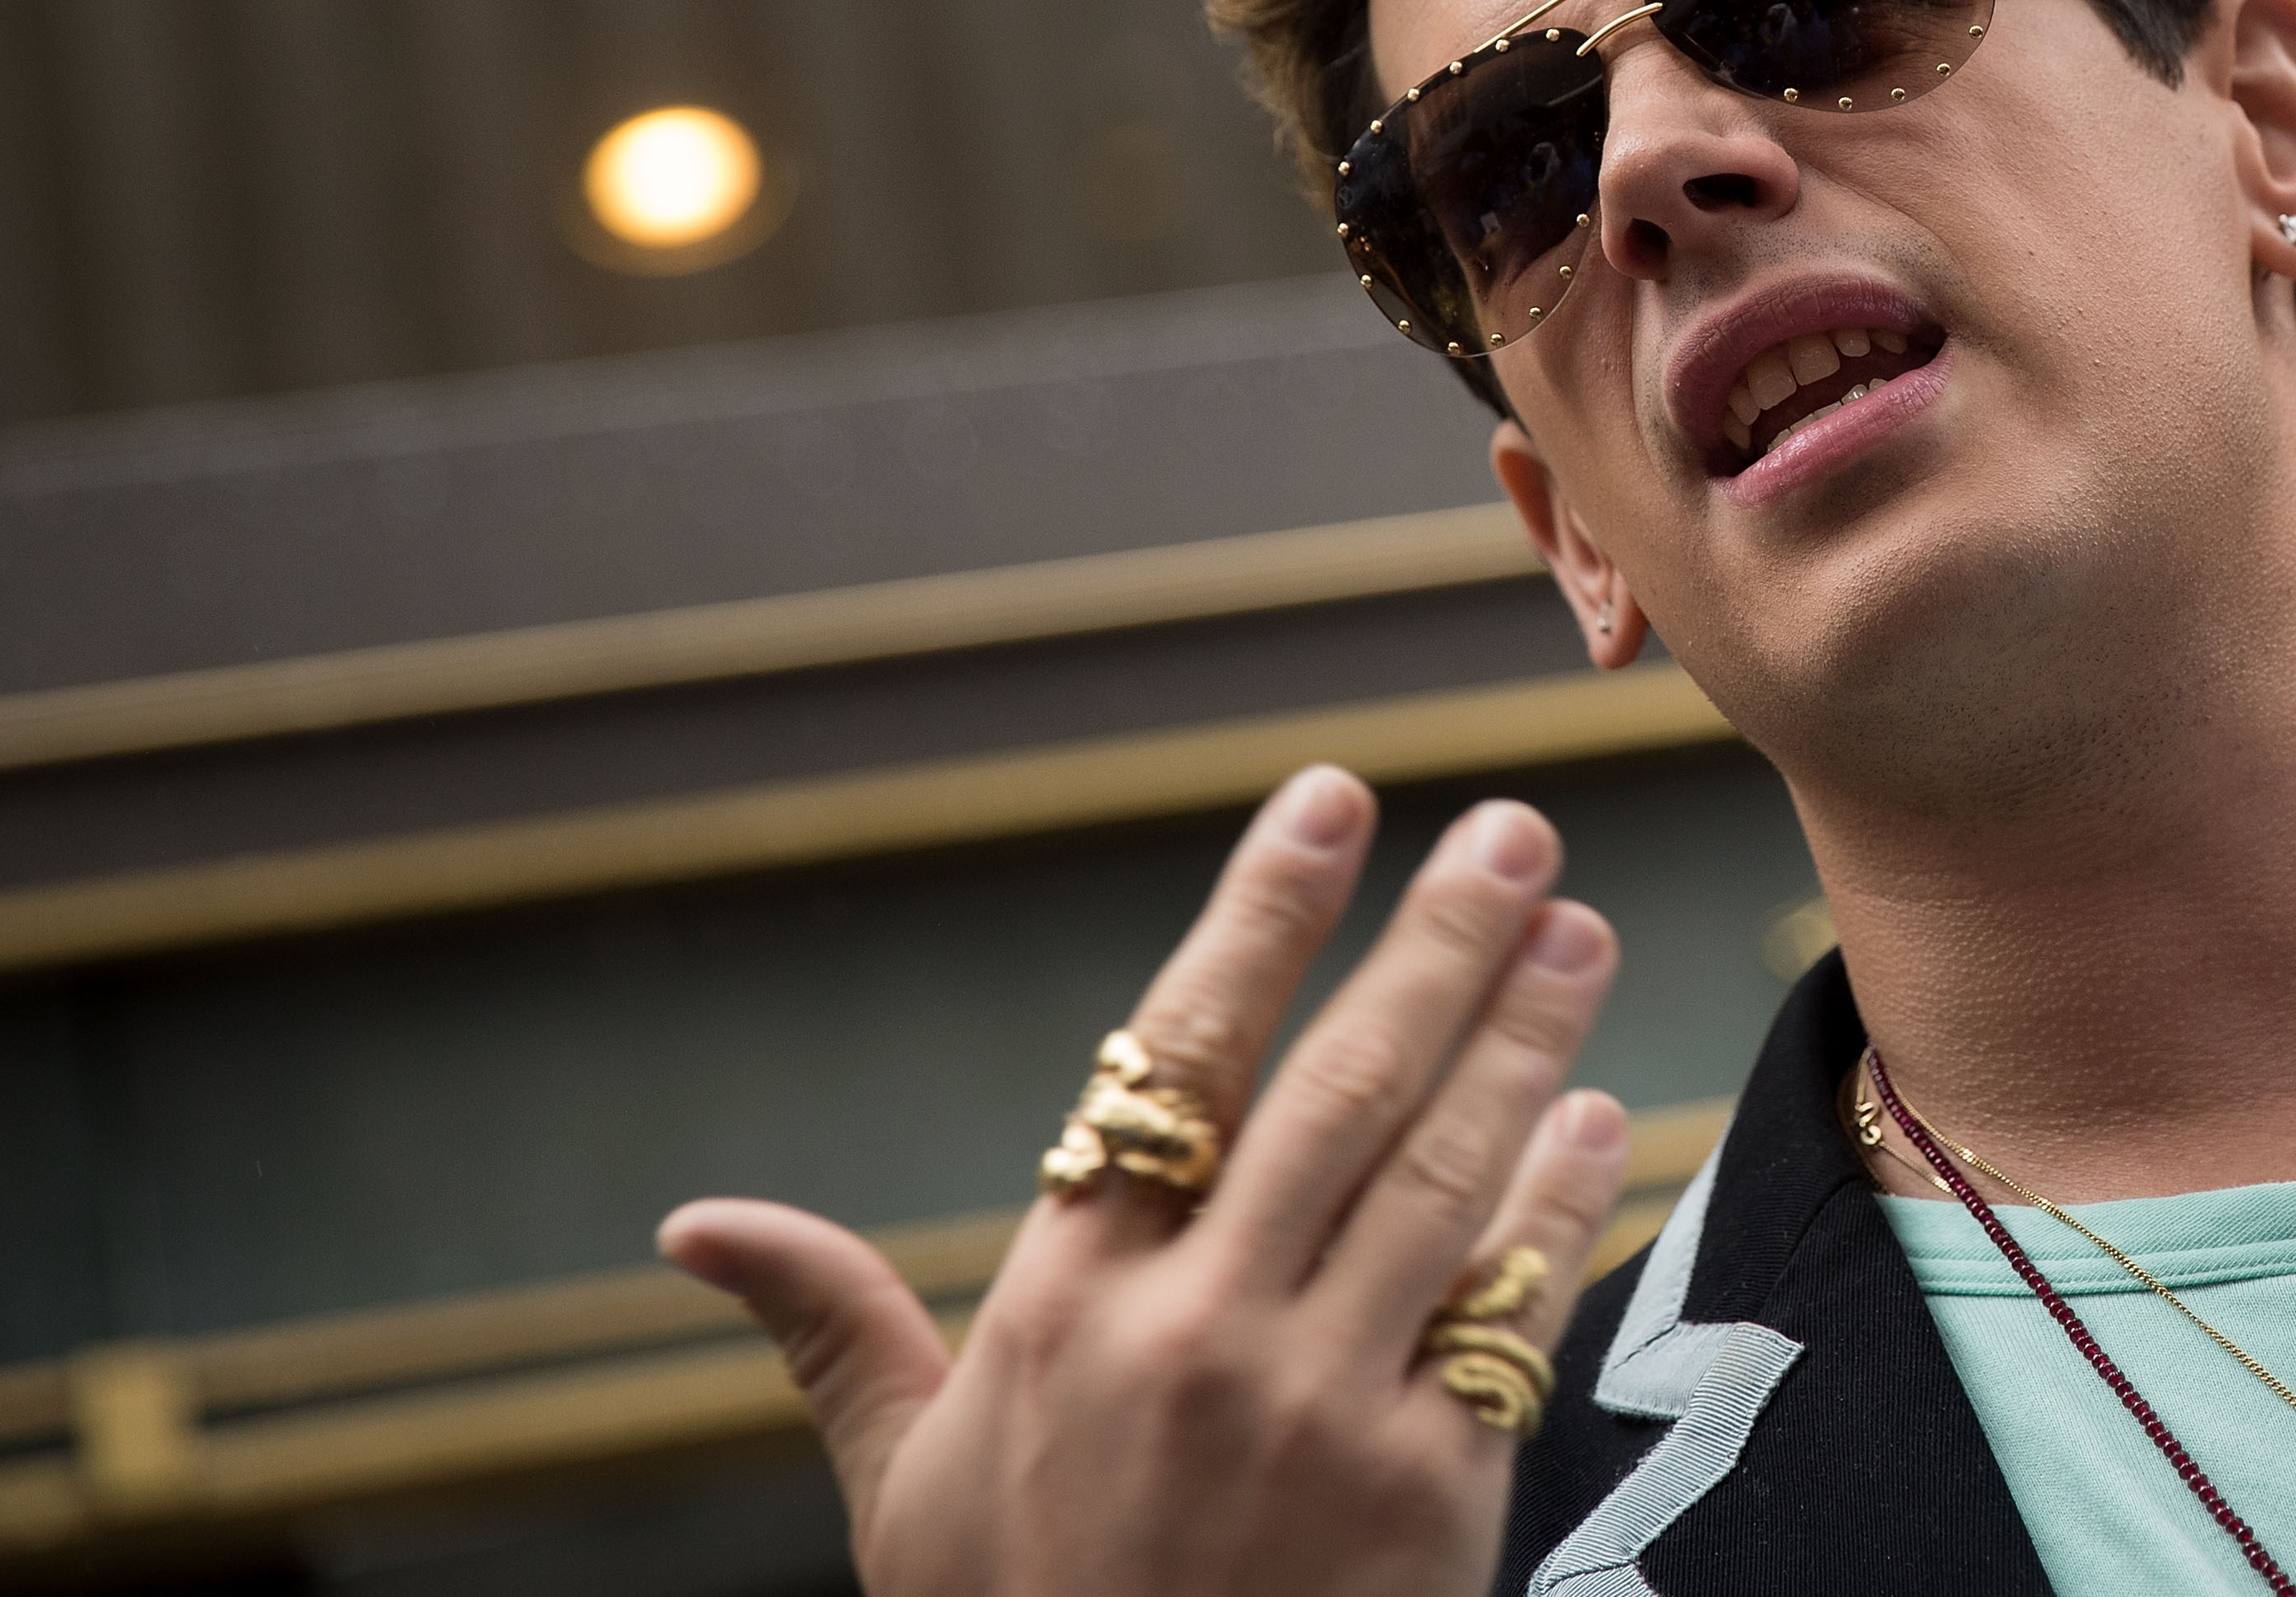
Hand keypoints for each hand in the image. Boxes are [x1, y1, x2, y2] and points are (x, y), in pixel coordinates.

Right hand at [659, 766, 1628, 1596]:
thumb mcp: (905, 1488)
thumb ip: (836, 1330)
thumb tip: (698, 1224)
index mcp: (1064, 1306)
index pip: (1176, 1058)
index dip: (1260, 916)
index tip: (1331, 799)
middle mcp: (1194, 1335)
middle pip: (1339, 1089)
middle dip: (1437, 944)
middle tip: (1514, 832)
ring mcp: (1317, 1411)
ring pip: (1440, 1176)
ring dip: (1523, 1041)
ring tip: (1576, 934)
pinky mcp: (1424, 1497)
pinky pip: (1506, 1313)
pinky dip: (1556, 1205)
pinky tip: (1597, 1117)